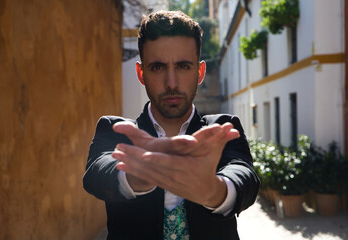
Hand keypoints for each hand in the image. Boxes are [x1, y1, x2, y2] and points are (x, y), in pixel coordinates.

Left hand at [112, 123, 239, 206]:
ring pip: (145, 172)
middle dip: (134, 157)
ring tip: (114, 154)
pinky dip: (132, 171)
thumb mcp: (214, 153)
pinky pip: (144, 178)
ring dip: (129, 163)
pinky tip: (119, 166)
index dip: (157, 159)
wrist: (204, 192)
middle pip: (151, 166)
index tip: (144, 153)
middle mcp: (173, 175)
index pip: (169, 163)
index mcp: (185, 167)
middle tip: (118, 148)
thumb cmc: (208, 168)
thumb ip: (220, 138)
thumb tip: (232, 127)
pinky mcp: (161, 183)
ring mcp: (165, 181)